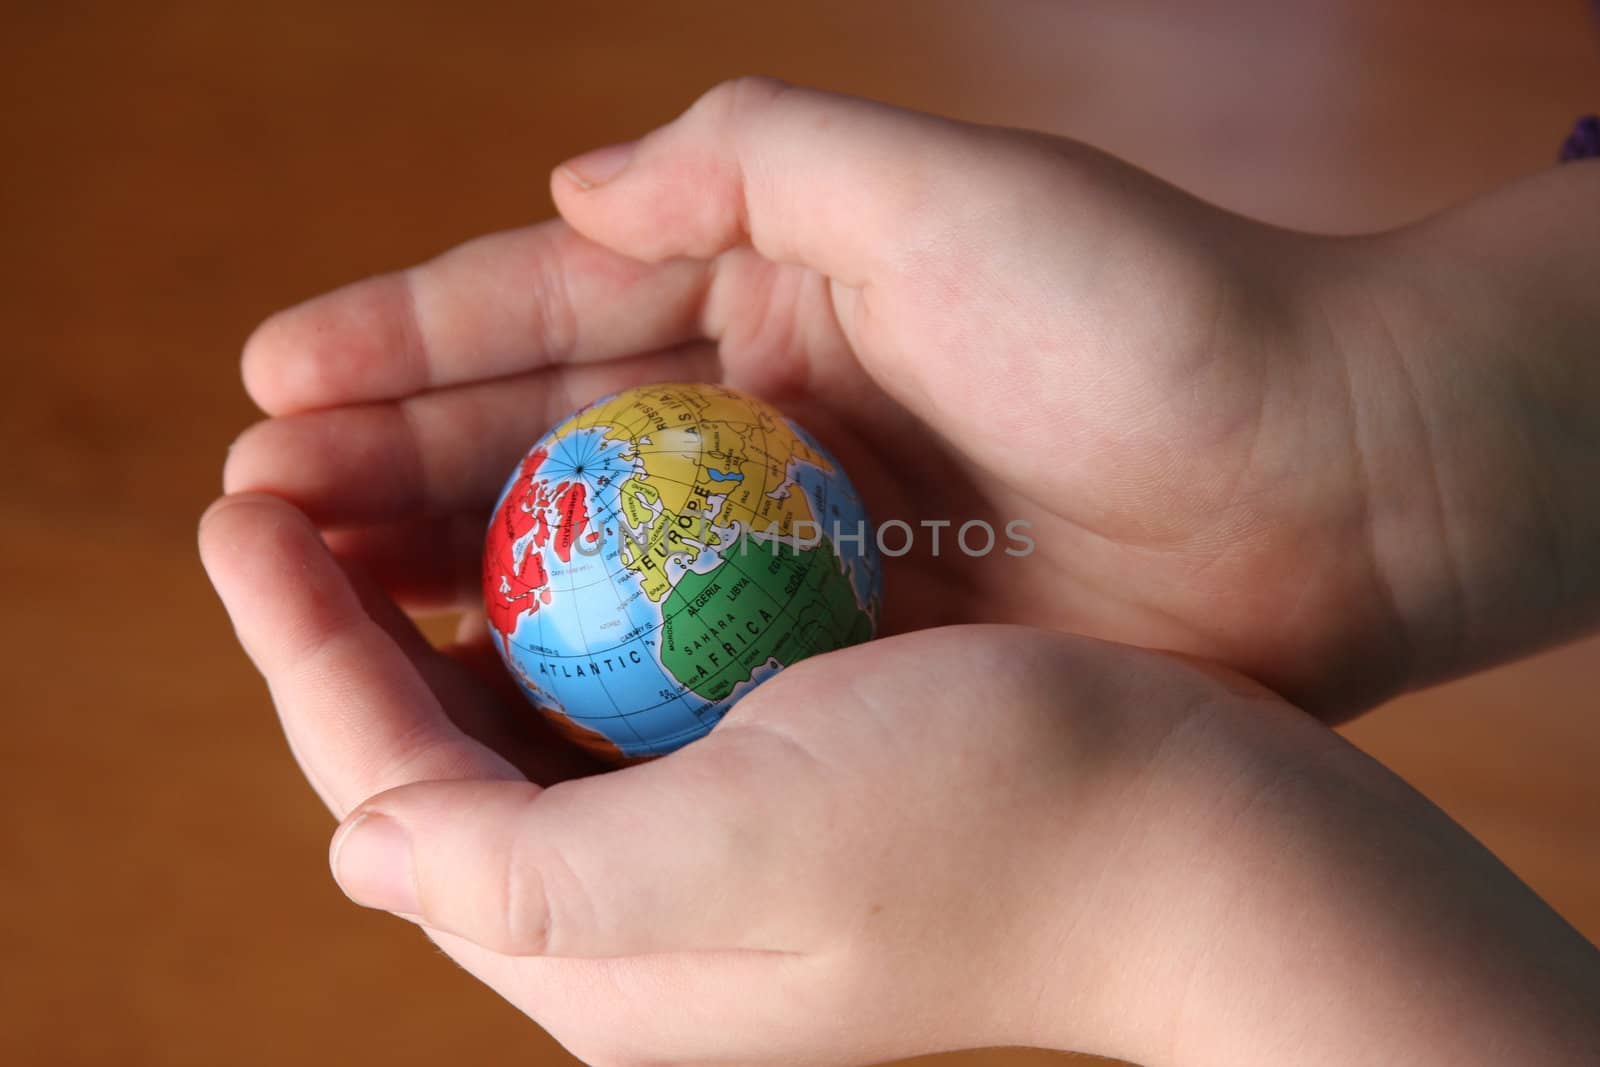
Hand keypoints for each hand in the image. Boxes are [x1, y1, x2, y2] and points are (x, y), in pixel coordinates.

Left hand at [198, 494, 1599, 1065]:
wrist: (1216, 850)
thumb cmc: (1010, 831)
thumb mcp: (756, 852)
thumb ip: (531, 871)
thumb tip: (359, 846)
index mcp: (611, 960)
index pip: (391, 793)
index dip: (300, 651)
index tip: (237, 511)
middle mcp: (646, 928)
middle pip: (439, 760)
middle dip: (351, 626)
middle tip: (291, 490)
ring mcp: (718, 861)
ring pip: (526, 721)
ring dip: (447, 604)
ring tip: (387, 489)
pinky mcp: (788, 796)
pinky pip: (630, 698)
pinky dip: (572, 608)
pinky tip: (565, 525)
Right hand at [225, 79, 1599, 719]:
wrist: (1336, 483)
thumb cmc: (1155, 317)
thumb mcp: (947, 188)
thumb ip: (755, 159)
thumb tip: (568, 187)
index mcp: (780, 283)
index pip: (553, 306)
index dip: (405, 339)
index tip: (269, 382)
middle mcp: (773, 407)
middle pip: (544, 439)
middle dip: (392, 469)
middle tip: (253, 516)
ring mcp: (805, 533)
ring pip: (592, 557)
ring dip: (458, 577)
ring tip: (320, 603)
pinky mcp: (858, 638)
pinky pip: (686, 656)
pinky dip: (585, 675)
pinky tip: (484, 700)